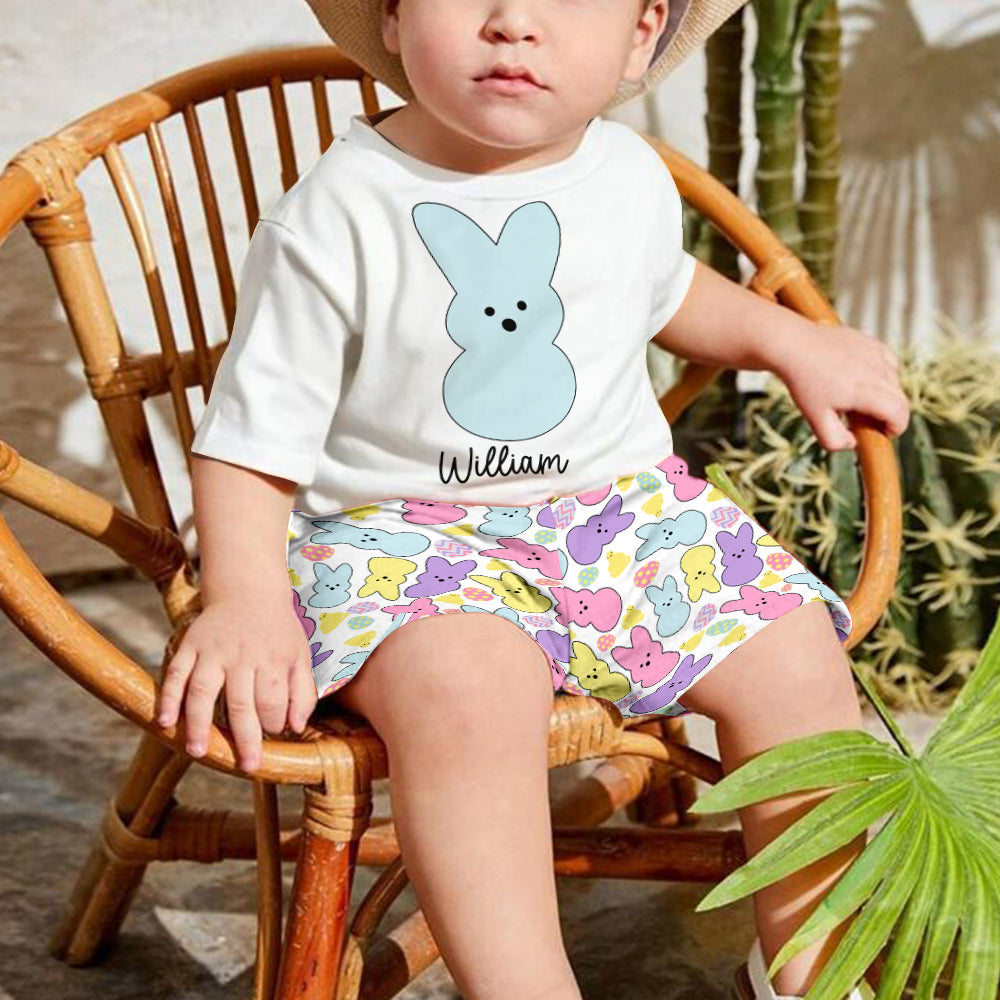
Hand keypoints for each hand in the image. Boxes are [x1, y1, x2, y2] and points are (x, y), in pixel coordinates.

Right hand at [157, 596, 317, 772]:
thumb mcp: (300, 655)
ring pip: (202, 691)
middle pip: (240, 702)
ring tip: (198, 752)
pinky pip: (176, 673)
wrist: (248, 590)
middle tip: (247, 766)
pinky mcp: (190, 645)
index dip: (273, 723)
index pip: (272, 700)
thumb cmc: (278, 631)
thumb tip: (297, 727)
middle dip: (245, 738)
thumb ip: (303, 691)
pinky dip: (169, 697)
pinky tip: (165, 722)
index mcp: (273, 659)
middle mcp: (242, 656)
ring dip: (198, 723)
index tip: (271, 735)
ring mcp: (212, 651)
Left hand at [771, 321, 909, 450]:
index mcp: (866, 392)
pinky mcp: (871, 342)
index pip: (900, 413)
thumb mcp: (815, 419)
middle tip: (868, 421)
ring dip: (886, 394)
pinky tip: (862, 379)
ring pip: (895, 380)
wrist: (794, 346)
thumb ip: (834, 440)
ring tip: (860, 399)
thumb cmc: (804, 383)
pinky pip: (888, 362)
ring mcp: (876, 354)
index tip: (884, 433)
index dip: (897, 428)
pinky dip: (883, 374)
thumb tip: (854, 443)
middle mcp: (877, 371)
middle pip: (900, 399)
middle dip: (891, 415)